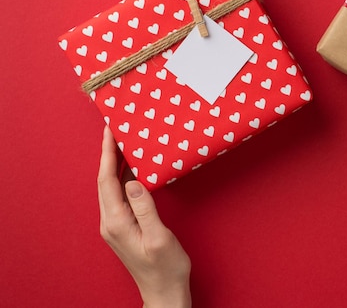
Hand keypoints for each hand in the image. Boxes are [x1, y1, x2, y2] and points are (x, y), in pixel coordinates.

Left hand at [97, 126, 191, 307]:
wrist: (164, 292)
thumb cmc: (165, 268)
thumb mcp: (159, 238)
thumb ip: (145, 209)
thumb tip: (134, 181)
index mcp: (117, 222)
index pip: (107, 180)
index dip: (108, 154)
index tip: (110, 131)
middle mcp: (110, 222)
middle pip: (105, 181)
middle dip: (109, 154)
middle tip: (116, 130)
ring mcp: (115, 225)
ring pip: (111, 187)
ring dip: (116, 165)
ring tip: (124, 144)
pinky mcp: (123, 227)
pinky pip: (119, 196)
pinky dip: (124, 178)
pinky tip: (134, 170)